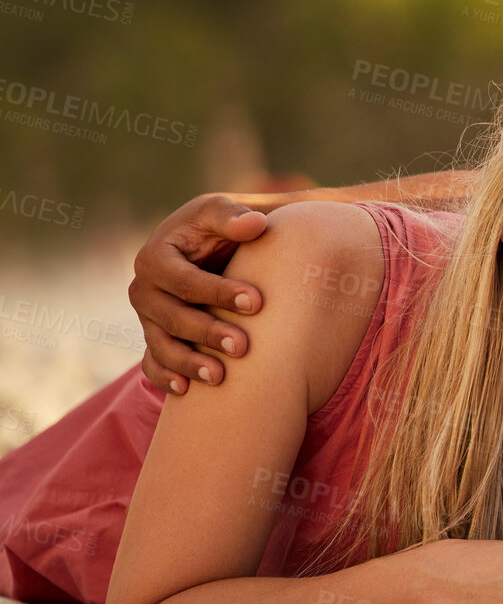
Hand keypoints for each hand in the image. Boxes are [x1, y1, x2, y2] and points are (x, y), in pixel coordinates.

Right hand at [130, 193, 272, 393]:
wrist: (212, 248)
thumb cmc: (219, 227)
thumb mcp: (222, 213)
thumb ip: (233, 216)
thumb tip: (255, 225)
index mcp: (156, 257)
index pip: (184, 280)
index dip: (218, 292)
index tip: (257, 302)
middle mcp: (145, 289)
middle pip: (172, 317)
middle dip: (207, 333)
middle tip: (244, 347)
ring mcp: (148, 317)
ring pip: (161, 345)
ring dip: (188, 363)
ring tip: (220, 377)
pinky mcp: (156, 337)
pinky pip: (152, 363)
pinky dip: (164, 377)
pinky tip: (186, 391)